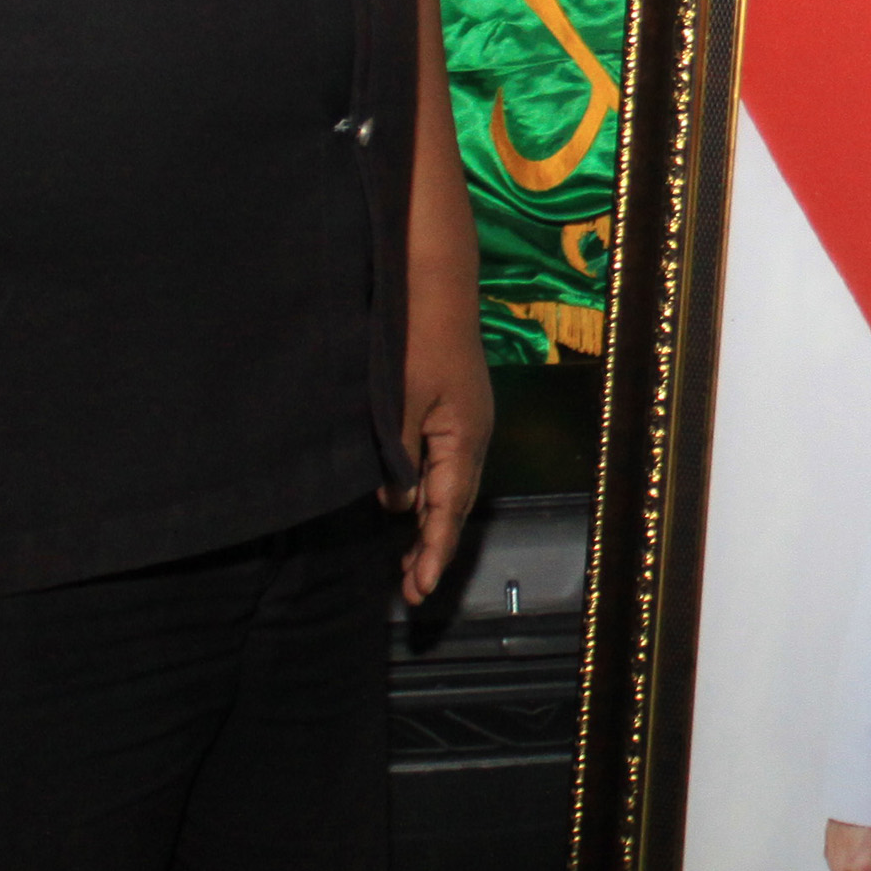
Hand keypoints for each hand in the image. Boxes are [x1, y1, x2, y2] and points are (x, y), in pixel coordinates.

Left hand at [392, 301, 492, 604]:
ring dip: (429, 520)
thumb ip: (398, 461)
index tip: (418, 589)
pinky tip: (407, 500)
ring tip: (409, 557)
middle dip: (434, 545)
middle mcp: (472, 435)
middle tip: (411, 587)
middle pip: (455, 503)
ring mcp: (465, 420)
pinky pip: (443, 462)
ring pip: (448, 484)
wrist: (433, 281)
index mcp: (464, 439)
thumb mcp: (398, 408)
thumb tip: (397, 504)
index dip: (434, 552)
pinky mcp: (453, 406)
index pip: (448, 510)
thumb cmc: (414, 341)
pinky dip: (426, 490)